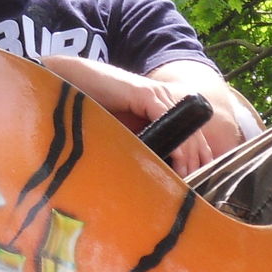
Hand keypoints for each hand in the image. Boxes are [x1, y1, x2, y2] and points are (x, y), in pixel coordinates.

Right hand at [39, 55, 229, 177]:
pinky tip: (179, 160)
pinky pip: (169, 119)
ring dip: (190, 157)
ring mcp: (157, 96)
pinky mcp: (146, 95)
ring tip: (188, 181)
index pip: (189, 136)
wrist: (73, 80)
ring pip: (186, 130)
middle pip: (194, 135)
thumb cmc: (92, 108)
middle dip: (198, 163)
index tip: (196, 184)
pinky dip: (178, 142)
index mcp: (161, 109)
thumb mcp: (120, 132)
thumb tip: (146, 178)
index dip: (196, 159)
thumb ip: (136, 145)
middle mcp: (165, 101)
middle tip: (195, 190)